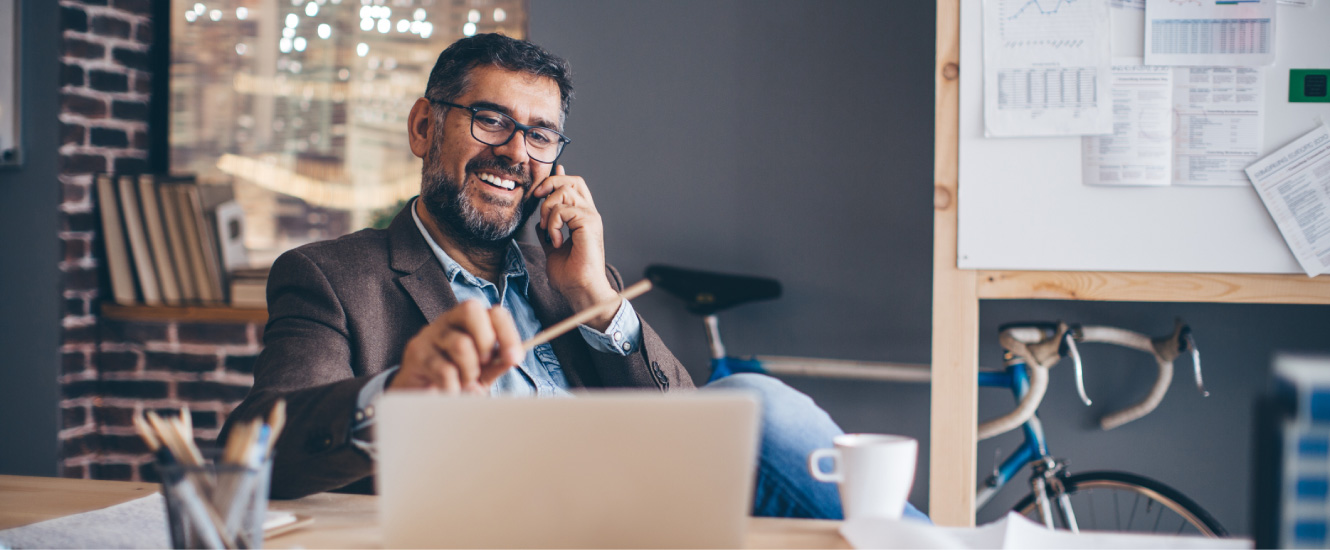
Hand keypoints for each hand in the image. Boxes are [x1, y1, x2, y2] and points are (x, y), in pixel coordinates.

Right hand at [389, 300, 524, 393]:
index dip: (508, 333)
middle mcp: (448, 321)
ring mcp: (430, 334)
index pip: (494, 313)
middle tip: (485, 364)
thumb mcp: (483, 372)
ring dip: (469, 370)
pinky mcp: (416, 353)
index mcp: (469, 321)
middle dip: (486, 341)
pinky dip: (454, 387)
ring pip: (460, 343)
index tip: (515, 358)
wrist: (422, 397)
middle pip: (471, 310)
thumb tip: (513, 356)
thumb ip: (498, 363)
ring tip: (464, 381)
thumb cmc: (456, 378)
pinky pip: (444, 370)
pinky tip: (450, 390)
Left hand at [533, 165, 617, 328]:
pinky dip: (553, 224)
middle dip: (550, 184)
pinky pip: (563, 210)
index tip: (541, 184)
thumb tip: (540, 221)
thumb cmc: (570, 275)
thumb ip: (548, 231)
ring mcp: (591, 217)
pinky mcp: (589, 223)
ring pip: (564, 192)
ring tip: (548, 230)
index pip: (574, 187)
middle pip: (571, 181)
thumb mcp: (552, 247)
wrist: (580, 290)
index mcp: (582, 218)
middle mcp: (589, 214)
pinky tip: (555, 241)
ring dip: (548, 209)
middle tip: (536, 199)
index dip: (558, 177)